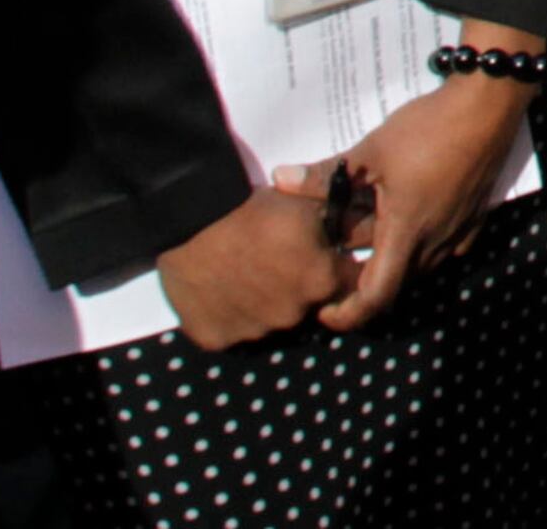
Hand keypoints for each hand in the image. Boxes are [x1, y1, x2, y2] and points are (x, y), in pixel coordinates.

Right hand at [154, 187, 356, 352]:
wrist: (192, 219)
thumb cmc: (254, 207)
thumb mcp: (307, 206)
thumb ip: (337, 227)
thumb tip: (354, 234)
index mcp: (322, 281)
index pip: (348, 286)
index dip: (337, 271)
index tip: (324, 260)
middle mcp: (293, 314)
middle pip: (305, 306)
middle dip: (298, 288)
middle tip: (275, 264)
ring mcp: (253, 332)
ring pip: (267, 321)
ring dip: (263, 304)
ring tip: (244, 274)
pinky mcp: (217, 339)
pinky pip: (230, 331)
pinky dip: (228, 316)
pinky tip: (220, 291)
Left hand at [302, 19, 539, 328]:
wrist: (488, 104)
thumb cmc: (428, 130)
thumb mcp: (370, 150)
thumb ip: (324, 174)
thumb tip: (278, 180)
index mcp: (406, 233)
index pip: (376, 297)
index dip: (348, 313)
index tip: (325, 307)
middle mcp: (435, 242)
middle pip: (395, 281)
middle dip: (363, 276)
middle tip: (338, 256)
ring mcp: (460, 231)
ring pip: (420, 263)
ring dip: (392, 255)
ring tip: (369, 228)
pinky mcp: (476, 216)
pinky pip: (446, 246)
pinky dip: (422, 242)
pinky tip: (413, 218)